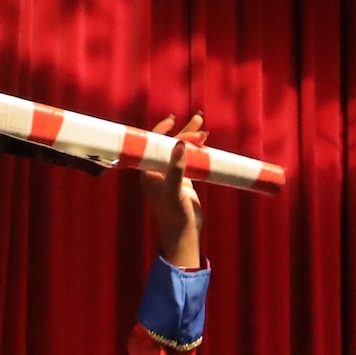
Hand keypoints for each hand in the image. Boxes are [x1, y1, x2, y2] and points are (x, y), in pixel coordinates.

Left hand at [144, 112, 206, 270]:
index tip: (172, 119)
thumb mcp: (174, 191)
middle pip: (170, 144)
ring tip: (204, 127)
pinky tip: (206, 143)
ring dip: (192, 138)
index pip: (153, 144)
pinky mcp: (185, 180)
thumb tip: (179, 143)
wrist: (184, 234)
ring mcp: (172, 174)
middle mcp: (159, 170)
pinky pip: (190, 159)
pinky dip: (198, 150)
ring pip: (181, 150)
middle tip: (198, 120)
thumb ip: (176, 168)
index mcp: (149, 171)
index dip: (161, 130)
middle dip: (183, 131)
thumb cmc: (173, 216)